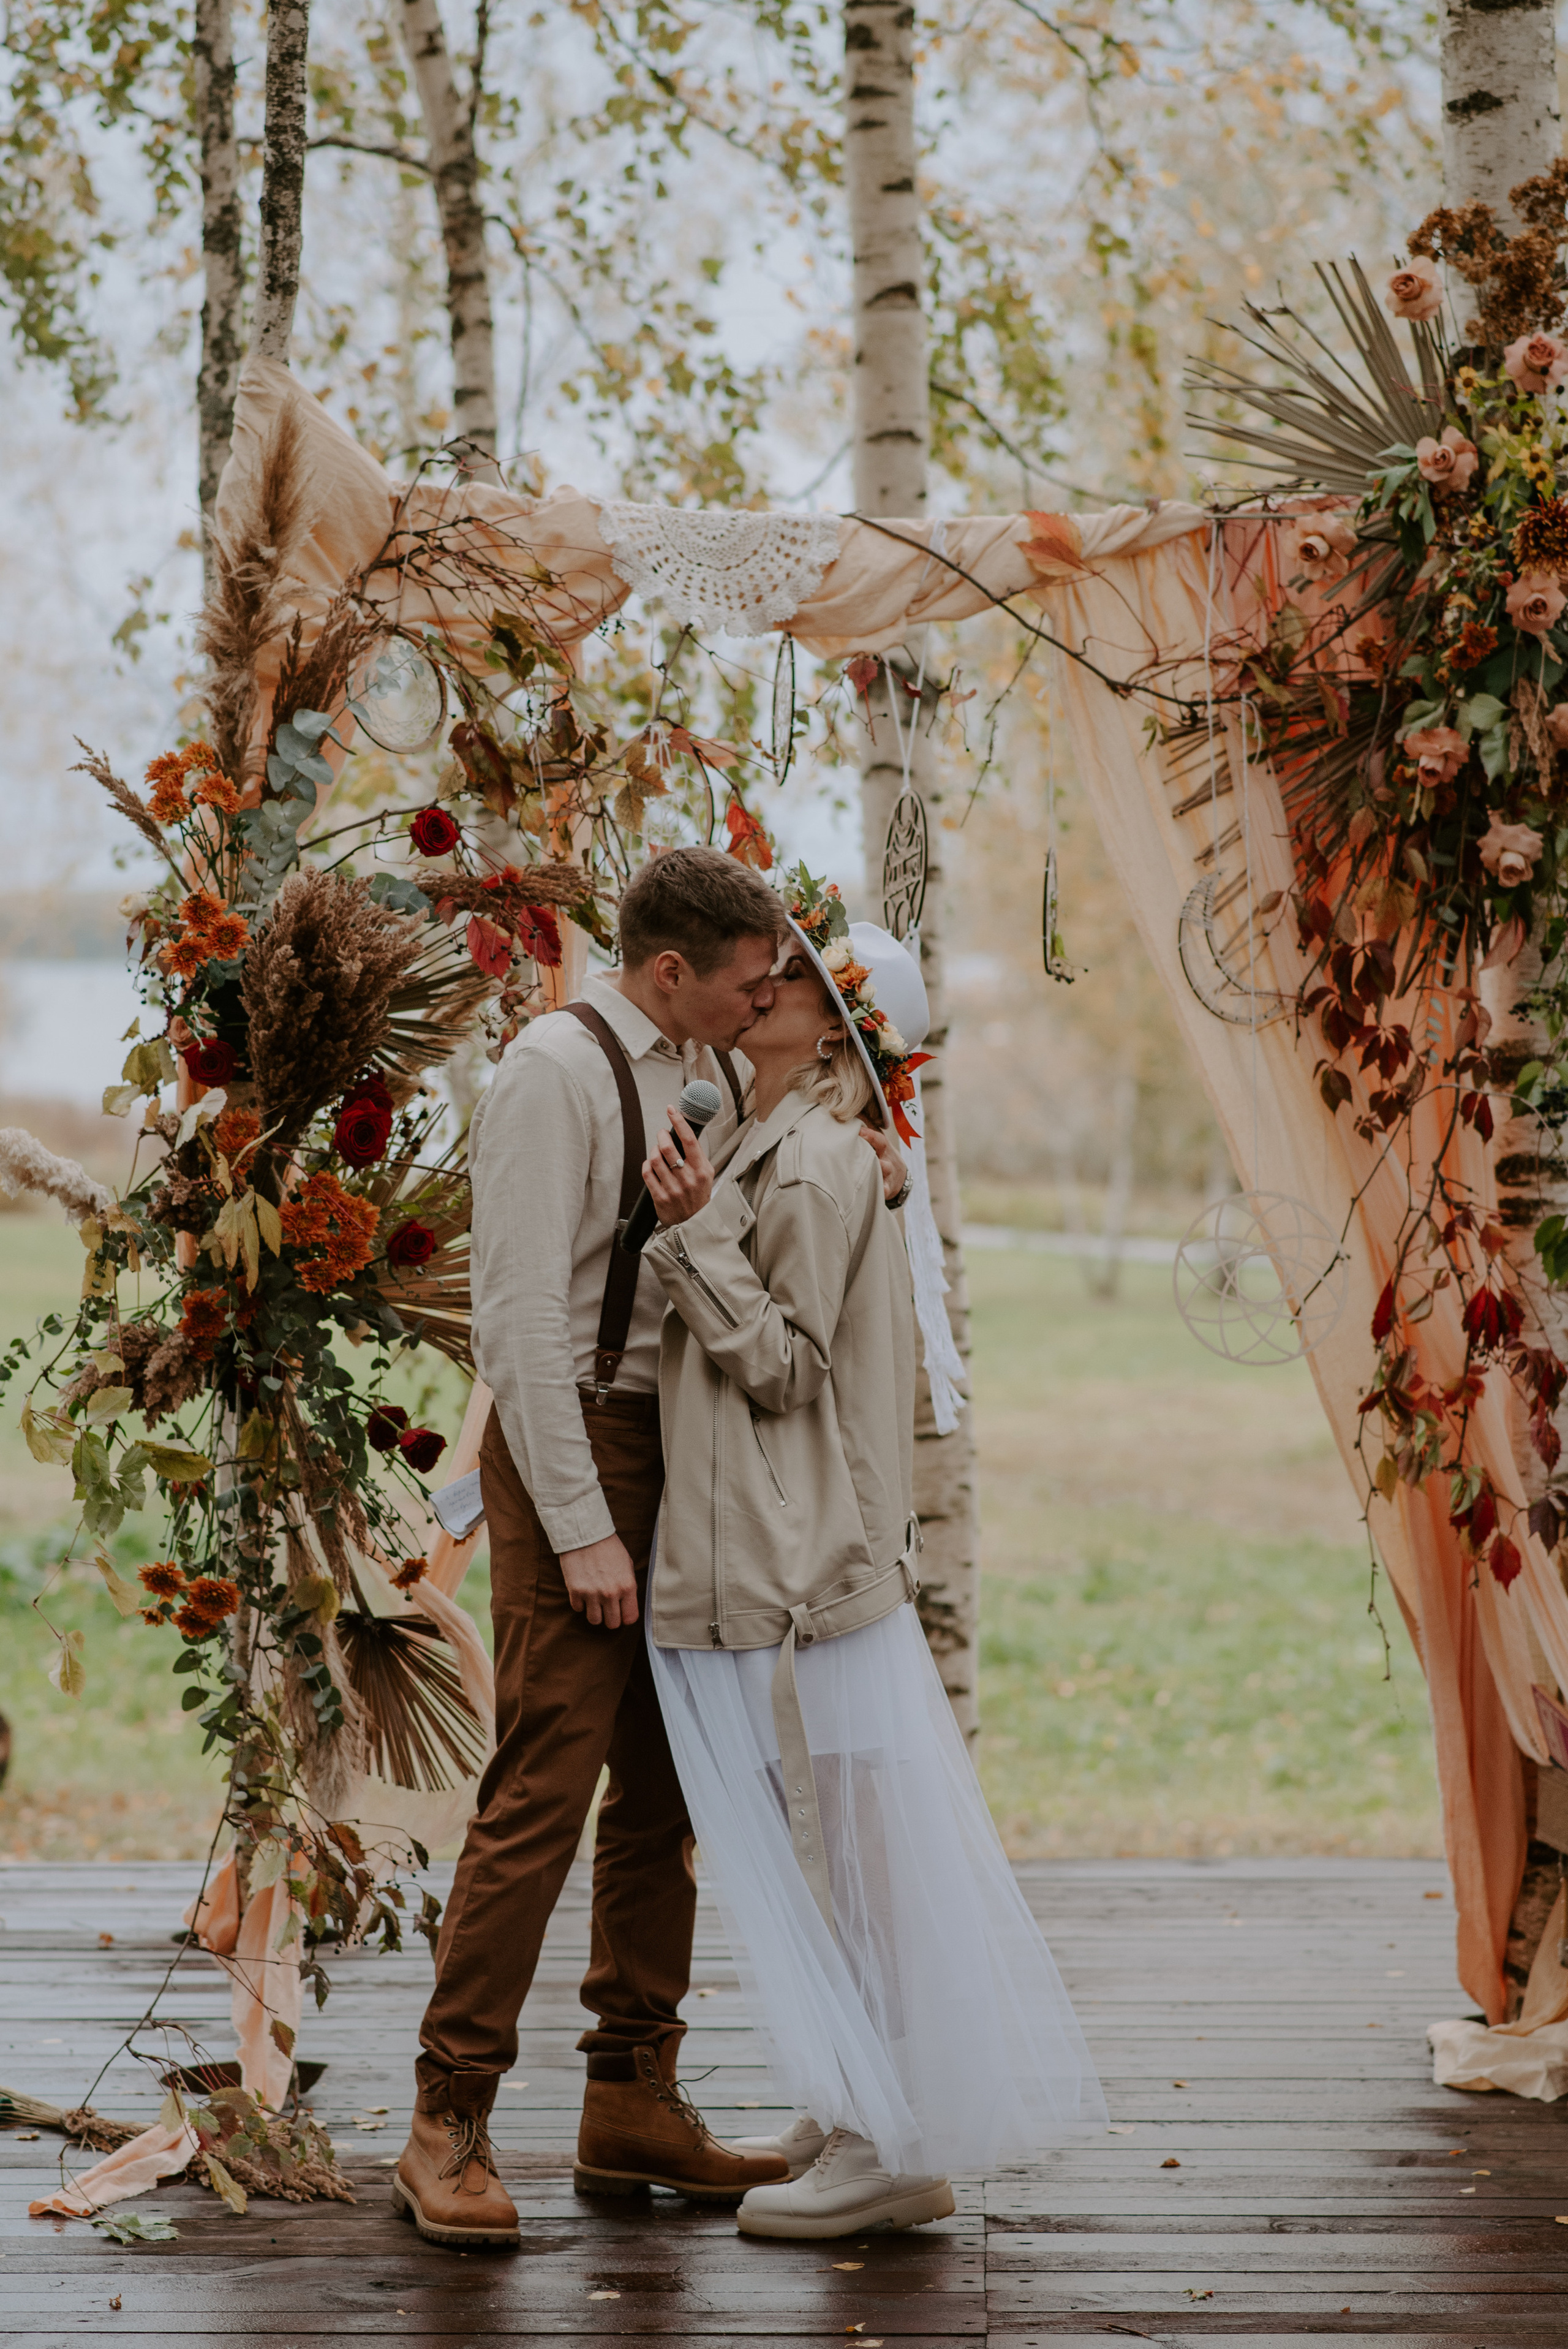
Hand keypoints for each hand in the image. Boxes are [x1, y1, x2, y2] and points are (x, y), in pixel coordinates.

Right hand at [559, 1533, 638, 1627]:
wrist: (585, 1533)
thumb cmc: (608, 1547)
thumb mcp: (626, 1564)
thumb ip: (628, 1586)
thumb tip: (627, 1603)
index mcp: (627, 1586)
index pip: (630, 1618)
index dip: (626, 1617)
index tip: (621, 1612)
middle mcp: (610, 1593)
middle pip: (612, 1624)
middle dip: (610, 1617)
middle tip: (607, 1608)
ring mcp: (592, 1593)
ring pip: (594, 1620)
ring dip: (594, 1612)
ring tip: (594, 1600)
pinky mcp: (575, 1591)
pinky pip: (578, 1609)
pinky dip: (580, 1603)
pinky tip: (583, 1591)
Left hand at [644, 1111, 713, 1227]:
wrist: (694, 1224)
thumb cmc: (699, 1197)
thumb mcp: (707, 1174)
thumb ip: (697, 1155)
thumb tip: (684, 1133)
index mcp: (701, 1170)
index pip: (689, 1140)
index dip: (679, 1122)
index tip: (672, 1110)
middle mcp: (687, 1178)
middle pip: (668, 1147)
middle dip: (661, 1136)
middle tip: (661, 1134)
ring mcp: (673, 1188)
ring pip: (655, 1158)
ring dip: (653, 1150)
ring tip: (657, 1150)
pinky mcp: (660, 1197)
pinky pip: (647, 1173)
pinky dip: (647, 1165)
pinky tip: (651, 1165)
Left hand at [860, 1122, 906, 1201]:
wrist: (900, 1177)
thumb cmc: (882, 1155)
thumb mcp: (879, 1141)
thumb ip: (867, 1128)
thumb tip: (853, 1112)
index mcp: (883, 1147)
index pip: (878, 1138)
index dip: (869, 1134)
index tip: (858, 1130)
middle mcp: (887, 1158)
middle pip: (882, 1151)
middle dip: (873, 1150)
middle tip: (860, 1145)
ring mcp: (888, 1173)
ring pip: (884, 1170)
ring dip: (876, 1170)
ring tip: (866, 1170)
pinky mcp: (887, 1187)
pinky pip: (885, 1189)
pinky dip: (883, 1191)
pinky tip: (880, 1191)